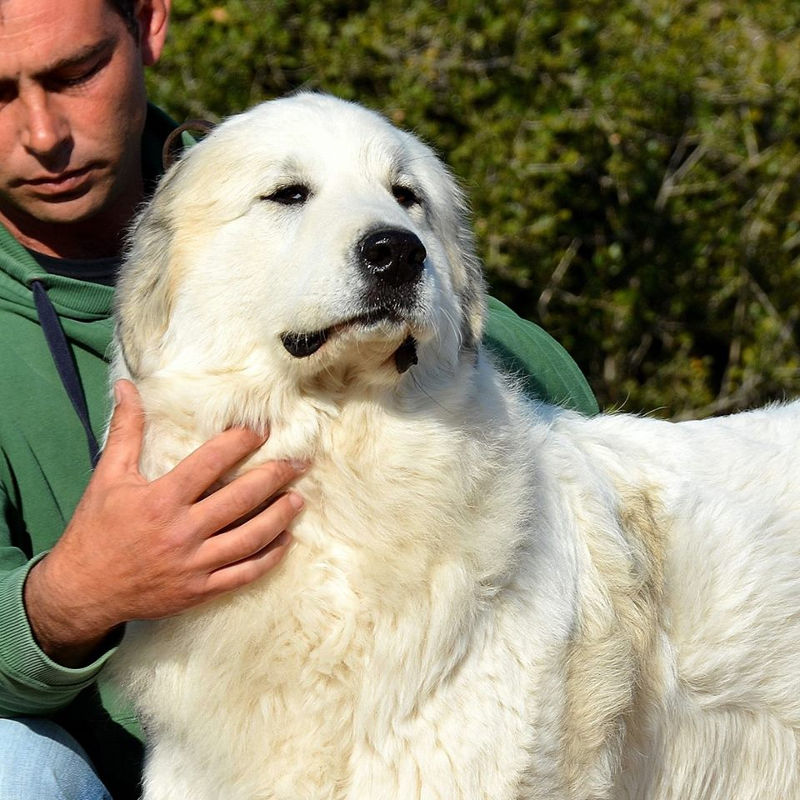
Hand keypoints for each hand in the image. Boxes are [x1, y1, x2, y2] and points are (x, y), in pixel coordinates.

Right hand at [24, 380, 303, 666]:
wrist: (81, 592)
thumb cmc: (95, 531)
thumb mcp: (107, 477)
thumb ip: (125, 431)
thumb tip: (127, 387)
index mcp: (161, 499)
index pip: (211, 463)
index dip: (240, 442)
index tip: (264, 430)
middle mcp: (182, 531)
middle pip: (241, 498)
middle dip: (275, 477)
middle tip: (300, 462)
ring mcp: (194, 563)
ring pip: (251, 537)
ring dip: (280, 516)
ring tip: (298, 499)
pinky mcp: (200, 589)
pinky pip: (245, 573)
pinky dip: (269, 557)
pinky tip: (285, 541)